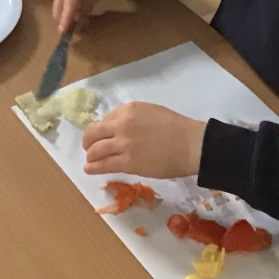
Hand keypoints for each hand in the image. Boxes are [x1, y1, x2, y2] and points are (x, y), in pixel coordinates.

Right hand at [53, 0, 112, 33]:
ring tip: (71, 28)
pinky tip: (71, 18)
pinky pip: (59, 5)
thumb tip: (78, 17)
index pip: (68, 4)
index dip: (66, 19)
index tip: (63, 32)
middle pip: (58, 8)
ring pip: (57, 8)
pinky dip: (64, 13)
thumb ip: (88, 3)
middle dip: (62, 22)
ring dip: (62, 18)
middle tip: (69, 35)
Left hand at [82, 102, 206, 178]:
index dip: (103, 129)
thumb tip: (119, 129)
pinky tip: (89, 169)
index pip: (106, 119)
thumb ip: (132, 118)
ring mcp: (123, 144)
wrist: (190, 144)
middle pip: (93, 133)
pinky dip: (93, 167)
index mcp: (128, 109)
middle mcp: (121, 124)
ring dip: (90, 156)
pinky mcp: (127, 163)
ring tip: (90, 161)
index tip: (105, 137)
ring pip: (95, 150)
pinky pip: (103, 165)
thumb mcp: (150, 112)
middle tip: (90, 148)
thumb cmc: (176, 128)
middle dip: (88, 141)